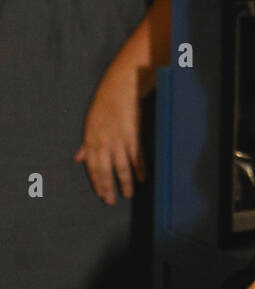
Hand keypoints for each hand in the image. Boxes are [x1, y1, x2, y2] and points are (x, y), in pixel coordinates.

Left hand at [74, 63, 144, 204]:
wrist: (120, 87)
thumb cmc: (105, 104)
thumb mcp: (90, 123)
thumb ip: (86, 144)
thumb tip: (78, 158)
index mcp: (91, 139)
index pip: (92, 167)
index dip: (96, 182)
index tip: (101, 194)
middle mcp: (102, 142)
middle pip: (104, 170)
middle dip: (108, 187)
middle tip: (111, 201)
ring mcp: (118, 139)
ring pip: (121, 166)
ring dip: (124, 182)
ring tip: (128, 194)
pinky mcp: (132, 135)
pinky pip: (136, 156)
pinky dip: (139, 168)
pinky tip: (142, 178)